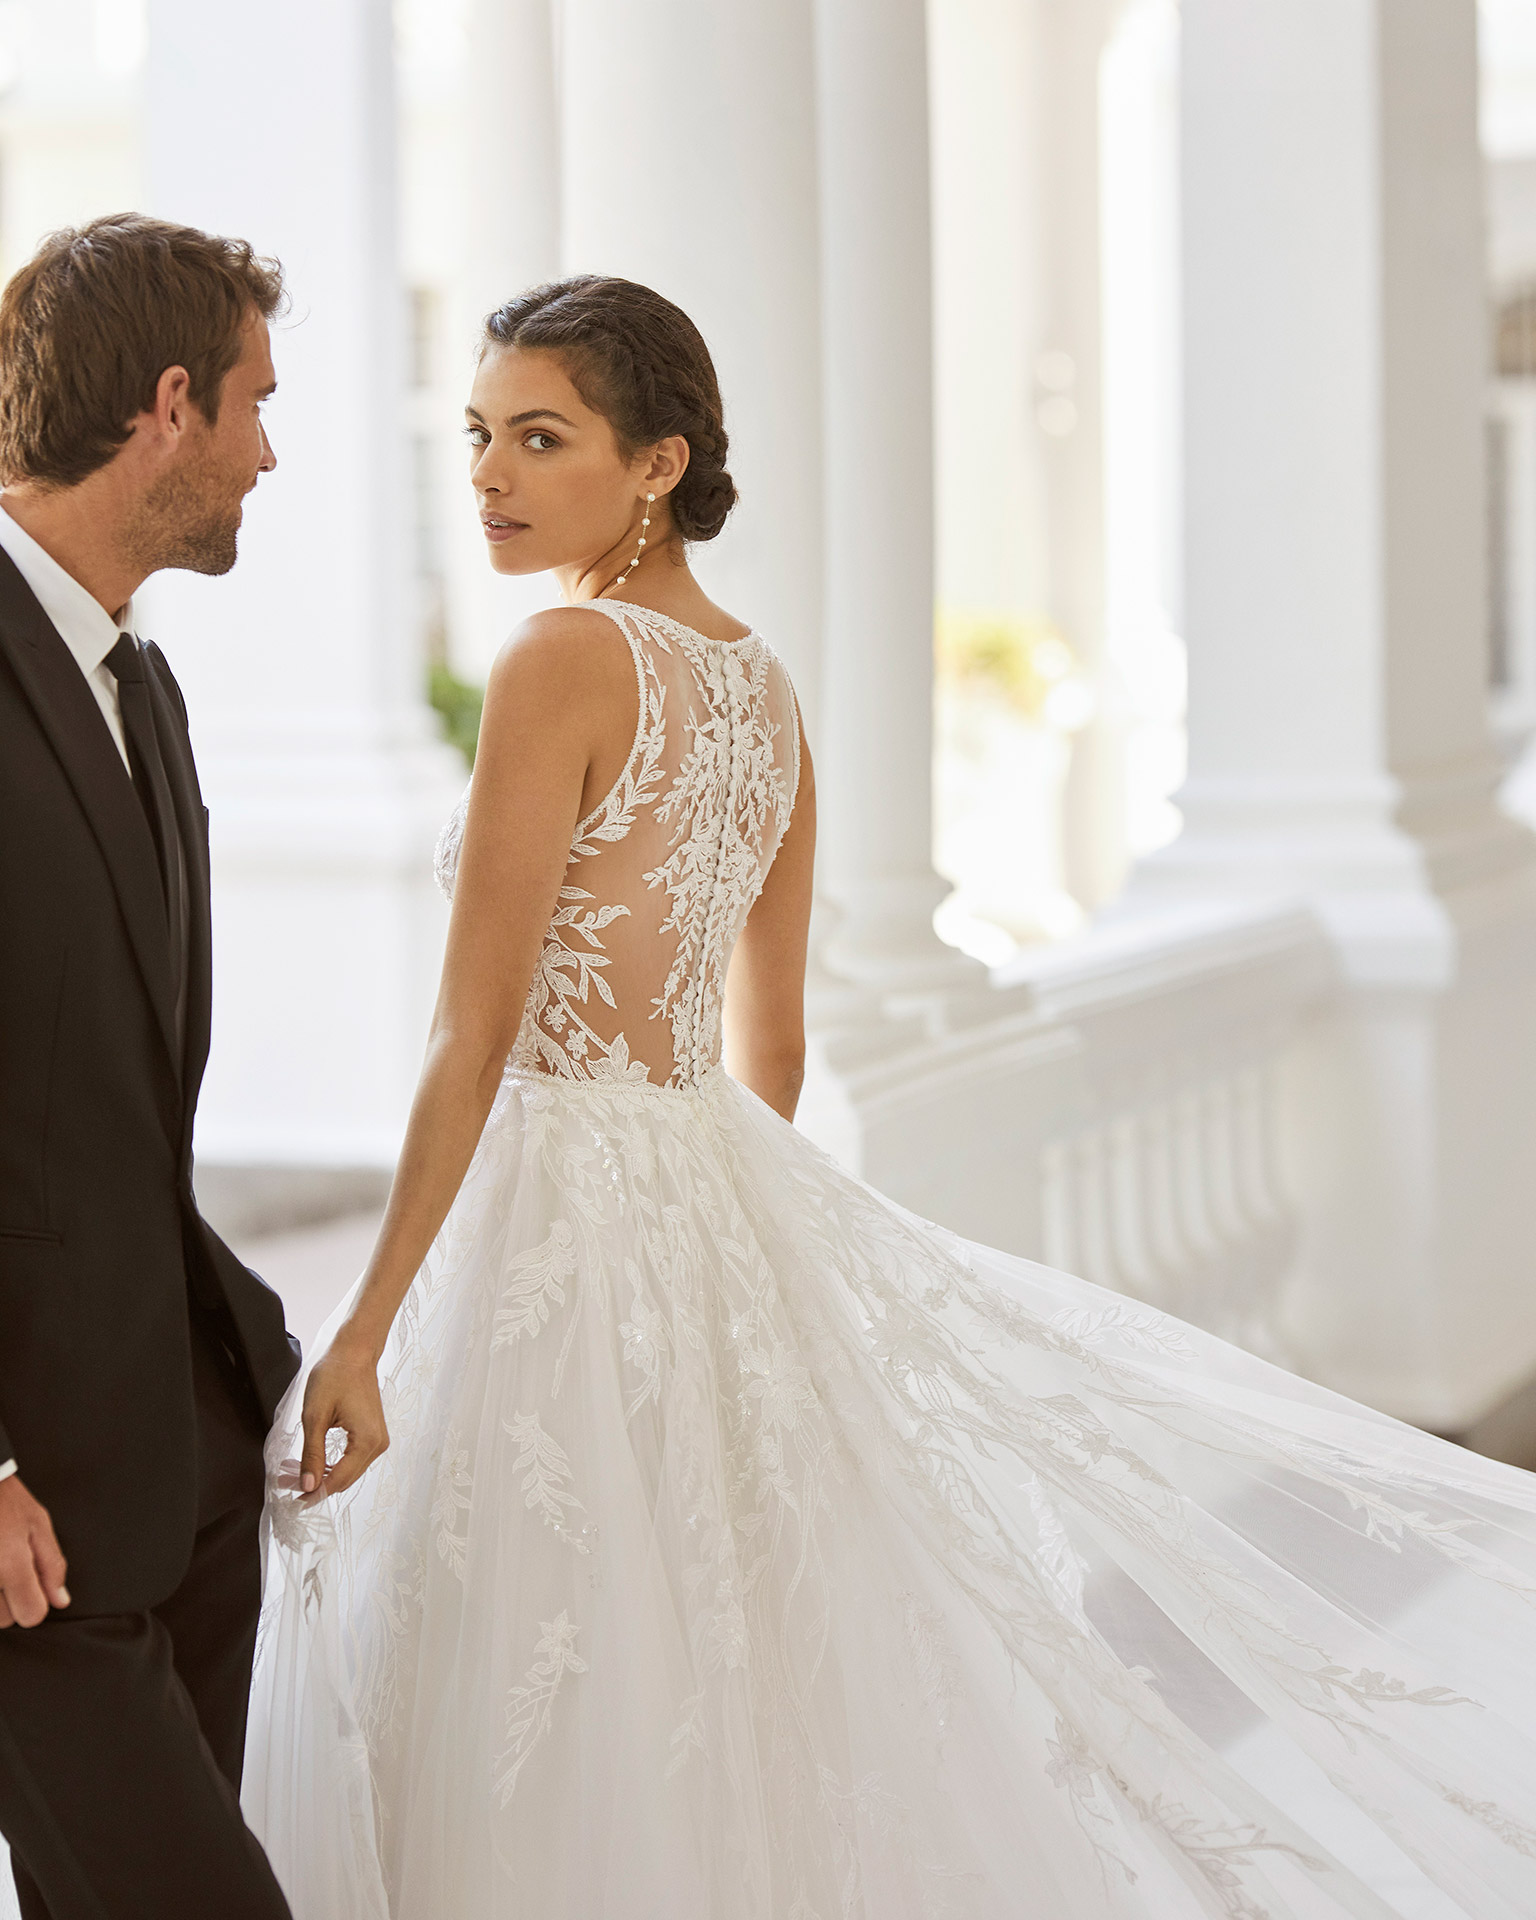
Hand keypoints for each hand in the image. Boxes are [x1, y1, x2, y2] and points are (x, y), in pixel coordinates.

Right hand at [0, 1475, 68, 1626]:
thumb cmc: (4, 1499)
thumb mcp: (37, 1523)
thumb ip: (51, 1565)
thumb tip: (60, 1600)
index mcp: (11, 1566)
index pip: (31, 1616)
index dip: (35, 1601)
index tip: (30, 1583)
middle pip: (4, 1620)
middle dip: (9, 1601)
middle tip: (5, 1565)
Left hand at [297, 1333, 388, 1502]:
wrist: (354, 1352)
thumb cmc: (334, 1376)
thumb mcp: (315, 1416)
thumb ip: (312, 1454)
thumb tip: (308, 1487)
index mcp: (367, 1441)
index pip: (337, 1480)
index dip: (313, 1492)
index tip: (290, 1498)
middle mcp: (378, 1445)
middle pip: (345, 1480)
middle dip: (316, 1485)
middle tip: (286, 1483)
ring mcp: (378, 1440)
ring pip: (348, 1472)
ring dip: (323, 1476)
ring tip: (294, 1473)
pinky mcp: (373, 1435)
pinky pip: (353, 1460)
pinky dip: (333, 1465)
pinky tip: (313, 1463)